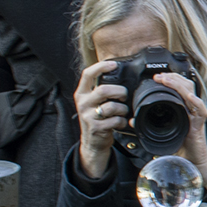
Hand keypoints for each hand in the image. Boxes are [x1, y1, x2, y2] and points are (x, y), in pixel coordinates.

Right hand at [74, 60, 127, 179]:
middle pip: (103, 90)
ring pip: (111, 106)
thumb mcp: (93, 102)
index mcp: (82, 93)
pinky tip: (120, 123)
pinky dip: (123, 121)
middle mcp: (83, 103)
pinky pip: (116, 120)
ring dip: (123, 109)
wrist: (92, 142)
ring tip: (122, 112)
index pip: (87, 74)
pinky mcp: (96, 128)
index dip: (101, 67)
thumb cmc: (97, 118)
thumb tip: (118, 76)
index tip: (113, 64)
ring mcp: (88, 116)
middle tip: (124, 96)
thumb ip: (100, 89)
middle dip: (119, 92)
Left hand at [153, 71, 206, 190]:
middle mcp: (190, 109)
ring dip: (179, 84)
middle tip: (159, 75)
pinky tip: (188, 97)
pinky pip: (200, 110)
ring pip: (192, 93)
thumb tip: (131, 122)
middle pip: (186, 85)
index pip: (179, 87)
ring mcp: (196, 116)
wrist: (192, 162)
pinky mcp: (199, 125)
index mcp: (182, 108)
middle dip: (173, 77)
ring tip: (168, 80)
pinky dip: (195, 102)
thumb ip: (147, 126)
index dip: (169, 79)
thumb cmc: (179, 148)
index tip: (156, 76)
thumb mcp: (161, 133)